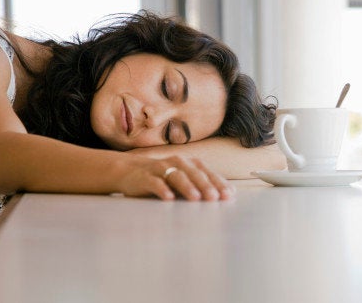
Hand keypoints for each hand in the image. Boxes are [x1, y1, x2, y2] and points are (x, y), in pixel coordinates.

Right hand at [119, 155, 234, 200]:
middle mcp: (177, 163)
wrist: (130, 172)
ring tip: (195, 198)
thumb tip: (231, 193)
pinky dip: (162, 189)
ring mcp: (160, 169)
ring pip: (176, 176)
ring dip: (187, 187)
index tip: (228, 196)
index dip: (218, 183)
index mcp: (189, 164)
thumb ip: (204, 185)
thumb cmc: (164, 178)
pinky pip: (155, 182)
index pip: (207, 173)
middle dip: (205, 185)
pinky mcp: (145, 177)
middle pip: (194, 173)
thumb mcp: (185, 180)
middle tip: (214, 198)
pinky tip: (169, 198)